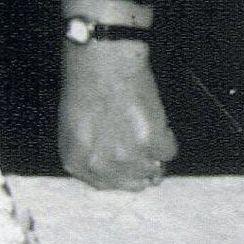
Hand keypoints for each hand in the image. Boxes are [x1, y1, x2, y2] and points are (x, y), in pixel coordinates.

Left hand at [58, 39, 176, 190]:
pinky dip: (167, 136)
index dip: (121, 174)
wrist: (103, 59)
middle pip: (133, 183)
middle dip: (140, 167)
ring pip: (154, 169)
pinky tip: (153, 117)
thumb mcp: (73, 126)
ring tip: (143, 124)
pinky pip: (170, 151)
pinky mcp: (151, 141)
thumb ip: (89, 154)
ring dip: (154, 152)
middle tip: (142, 144)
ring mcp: (126, 156)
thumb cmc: (86, 85)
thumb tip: (115, 169)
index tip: (130, 165)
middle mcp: (100, 165)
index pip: (105, 185)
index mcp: (77, 161)